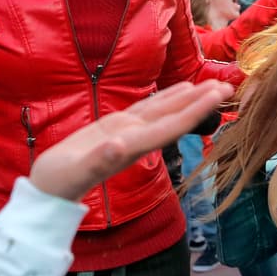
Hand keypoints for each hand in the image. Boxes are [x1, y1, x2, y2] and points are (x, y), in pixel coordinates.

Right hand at [28, 81, 233, 200]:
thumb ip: (98, 160)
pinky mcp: (115, 129)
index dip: (194, 109)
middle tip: (228, 83)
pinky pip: (146, 110)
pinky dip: (164, 98)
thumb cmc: (58, 183)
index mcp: (131, 147)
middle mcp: (135, 140)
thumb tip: (119, 146)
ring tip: (210, 83)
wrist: (48, 192)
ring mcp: (127, 134)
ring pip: (163, 111)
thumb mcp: (75, 171)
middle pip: (174, 117)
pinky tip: (177, 90)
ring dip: (188, 98)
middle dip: (201, 101)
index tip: (216, 94)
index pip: (170, 126)